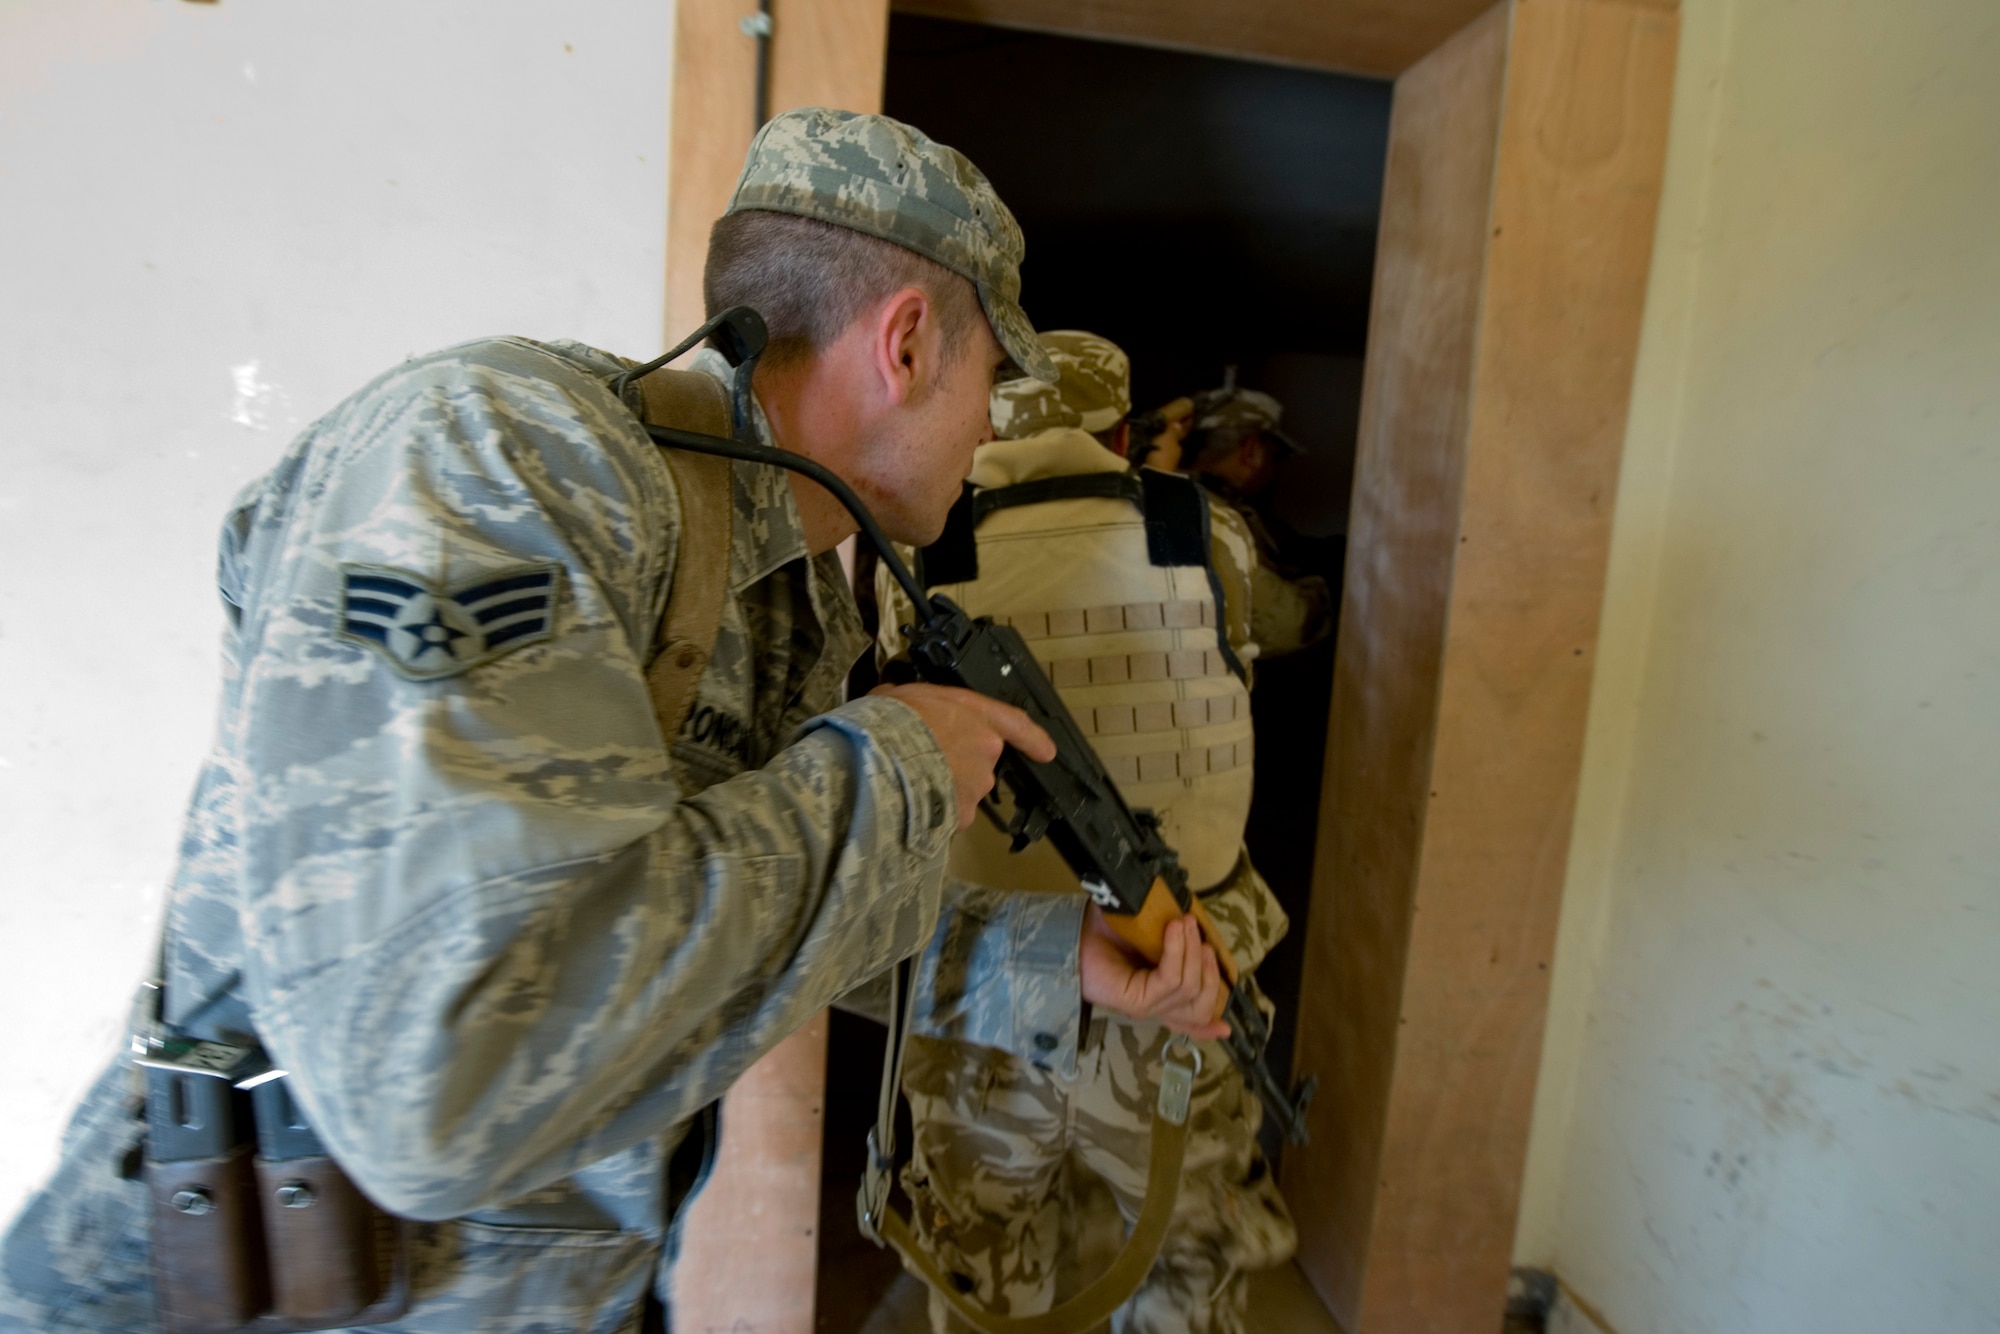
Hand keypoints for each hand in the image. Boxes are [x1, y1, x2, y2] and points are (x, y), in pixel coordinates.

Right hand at [871, 682, 1055, 830]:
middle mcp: (986, 754)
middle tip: (919, 762)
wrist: (879, 758)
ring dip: (941, 790)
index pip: (1015, 725)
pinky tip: (908, 805)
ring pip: (961, 791)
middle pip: (977, 763)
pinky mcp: (961, 816)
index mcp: (978, 718)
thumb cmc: (892, 719)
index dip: (1033, 739)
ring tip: (906, 785)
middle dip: (954, 766)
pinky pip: (947, 816)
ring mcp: (976, 788)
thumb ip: (920, 706)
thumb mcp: (906, 695)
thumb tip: (902, 708)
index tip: (1046, 752)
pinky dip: (932, 814)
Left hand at [1079, 905, 1229, 1041]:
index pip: (1191, 1020)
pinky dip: (1176, 952)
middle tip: (1200, 932)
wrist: (1073, 933)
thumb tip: (1196, 927)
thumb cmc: (1107, 930)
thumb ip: (1175, 939)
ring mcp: (1146, 1006)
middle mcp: (1155, 1006)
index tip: (1227, 1028)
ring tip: (1184, 924)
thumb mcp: (1149, 932)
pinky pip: (1170, 979)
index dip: (1210, 1026)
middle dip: (1208, 966)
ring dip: (1192, 952)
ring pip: (1189, 988)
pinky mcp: (1136, 1001)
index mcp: (1160, 996)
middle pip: (1201, 1003)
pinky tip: (1173, 930)